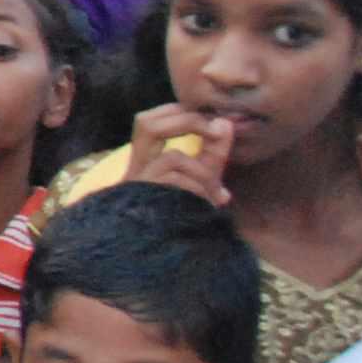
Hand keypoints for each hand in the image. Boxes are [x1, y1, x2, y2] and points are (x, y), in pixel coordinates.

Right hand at [123, 104, 237, 206]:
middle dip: (187, 122)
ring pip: (173, 158)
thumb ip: (212, 152)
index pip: (147, 121)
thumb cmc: (181, 211)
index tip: (207, 119)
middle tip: (215, 131)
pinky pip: (182, 186)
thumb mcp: (200, 177)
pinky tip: (210, 205)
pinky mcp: (150, 202)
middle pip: (146, 124)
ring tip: (216, 193)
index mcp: (144, 159)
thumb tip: (225, 123)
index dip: (176, 111)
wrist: (165, 250)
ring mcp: (139, 186)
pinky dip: (202, 190)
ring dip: (204, 172)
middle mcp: (135, 169)